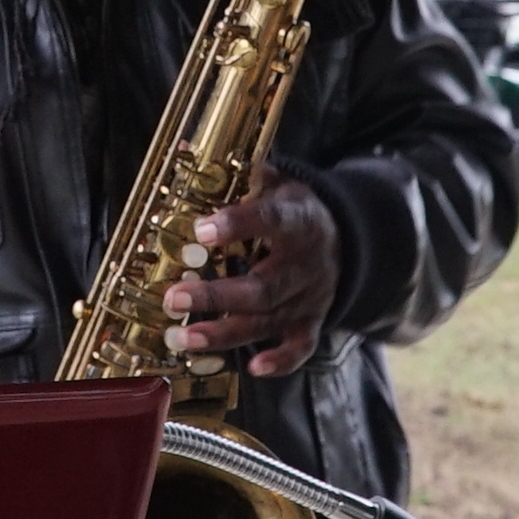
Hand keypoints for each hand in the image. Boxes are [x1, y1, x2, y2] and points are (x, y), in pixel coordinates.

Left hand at [160, 169, 339, 377]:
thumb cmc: (295, 211)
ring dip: (223, 333)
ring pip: (269, 320)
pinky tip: (251, 368)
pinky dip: (280, 361)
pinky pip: (301, 347)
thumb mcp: (277, 183)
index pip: (271, 220)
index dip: (238, 224)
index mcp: (299, 221)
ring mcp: (310, 297)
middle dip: (215, 296)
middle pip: (263, 286)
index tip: (201, 229)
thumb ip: (237, 172)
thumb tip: (184, 151)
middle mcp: (306, 263)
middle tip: (173, 298)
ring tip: (180, 337)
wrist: (346, 239)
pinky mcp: (311, 322)